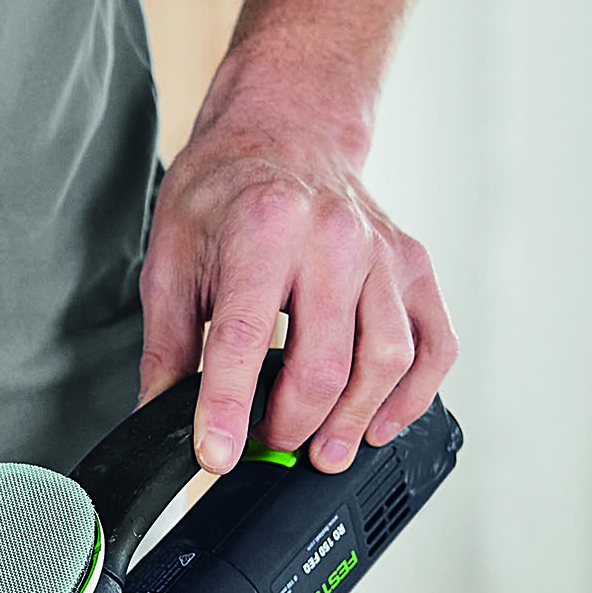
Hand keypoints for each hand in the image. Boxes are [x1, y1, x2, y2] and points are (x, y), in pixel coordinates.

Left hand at [140, 109, 456, 475]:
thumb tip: (156, 417)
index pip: (247, 337)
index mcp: (263, 231)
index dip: (230, 408)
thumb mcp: (171, 256)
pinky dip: (413, 396)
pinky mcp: (414, 268)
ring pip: (387, 361)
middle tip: (266, 450)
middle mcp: (333, 240)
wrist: (285, 133)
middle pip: (325, 363)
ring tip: (322, 453)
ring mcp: (383, 254)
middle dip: (292, 426)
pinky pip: (435, 345)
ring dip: (354, 421)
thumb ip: (166, 342)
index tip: (217, 459)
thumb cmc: (225, 194)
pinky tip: (379, 422)